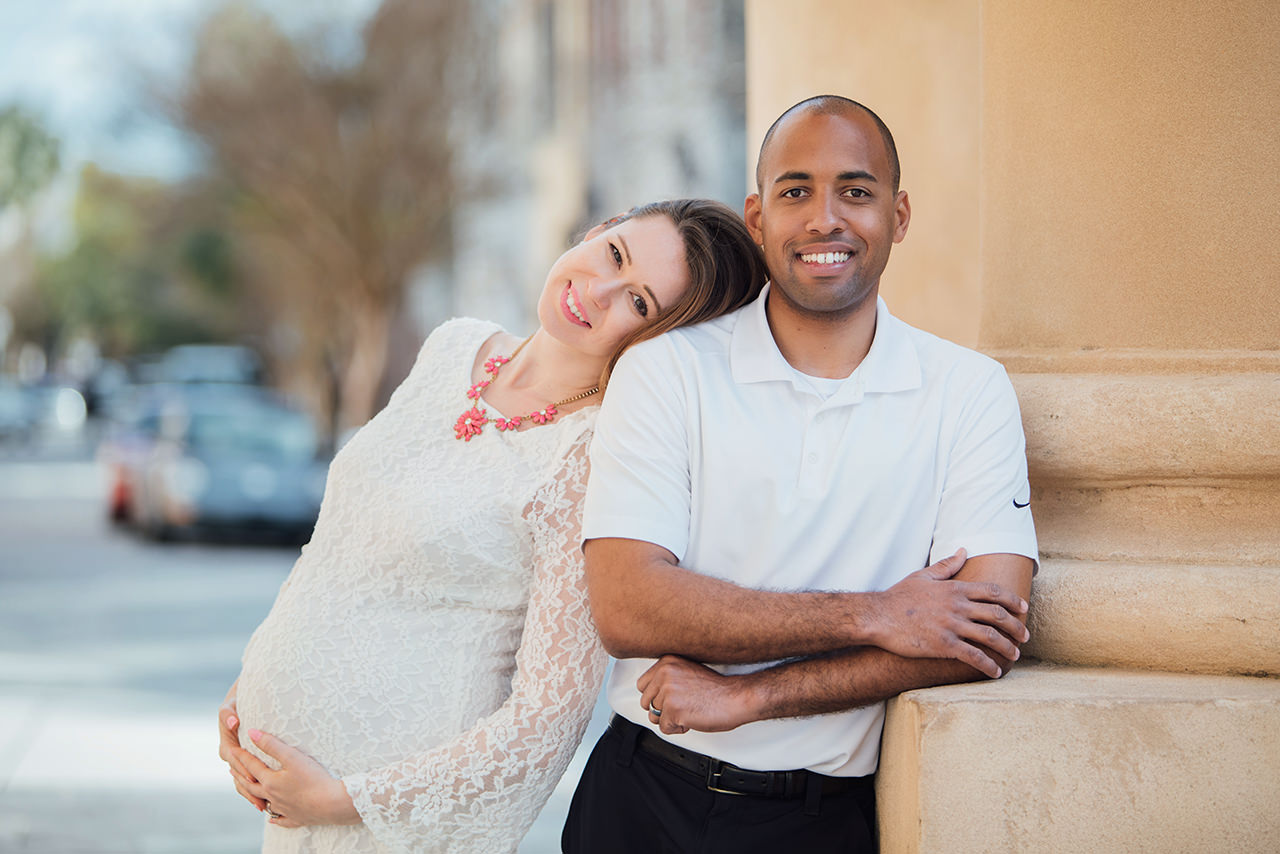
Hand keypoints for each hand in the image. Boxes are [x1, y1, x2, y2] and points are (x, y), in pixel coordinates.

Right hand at [217, 681, 265, 811]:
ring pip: (242, 782)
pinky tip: (265, 801)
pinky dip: (254, 791)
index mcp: (226, 745)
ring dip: (251, 794)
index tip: (254, 778)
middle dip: (250, 788)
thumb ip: (228, 714)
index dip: (244, 770)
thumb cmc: (236, 702)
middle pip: (239, 776)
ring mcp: (237, 762)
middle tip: (262, 800)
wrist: (240, 703)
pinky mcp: (245, 764)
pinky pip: (247, 780)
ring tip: (263, 806)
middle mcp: (230, 756)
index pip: (235, 761)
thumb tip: (234, 721)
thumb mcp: (230, 706)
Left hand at [230, 730, 361, 827]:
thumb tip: (252, 733)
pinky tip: (272, 819)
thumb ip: (272, 745)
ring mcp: (284, 810)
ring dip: (254, 797)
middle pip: (251, 787)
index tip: (233, 749)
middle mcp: (273, 797)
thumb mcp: (292, 757)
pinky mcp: (296, 818)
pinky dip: (275, 818)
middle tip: (232, 770)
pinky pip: (281, 820)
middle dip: (241, 777)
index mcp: (270, 782)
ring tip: (249, 792)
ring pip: (264, 804)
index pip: (252, 766)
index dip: (242, 756)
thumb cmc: (314, 779)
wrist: (332, 804)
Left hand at [637, 655, 751, 734]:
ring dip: (671, 719)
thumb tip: (651, 694)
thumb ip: (667, 677)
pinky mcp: (673, 709)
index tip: (672, 698)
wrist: (736, 697)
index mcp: (666, 662)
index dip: (656, 696)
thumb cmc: (717, 689)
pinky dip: (678, 729)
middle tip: (683, 706)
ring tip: (689, 711)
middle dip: (662, 709)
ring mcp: (667, 691)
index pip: (642, 685)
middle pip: (646, 702)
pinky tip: (692, 719)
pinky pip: (664, 728)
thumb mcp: (687, 671)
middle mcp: (664, 673)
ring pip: (654, 716)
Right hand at [867, 549, 1029, 677]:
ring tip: (1015, 655)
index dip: (1013, 600)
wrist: (877, 616)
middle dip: (1017, 626)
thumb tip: (964, 550)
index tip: (1024, 608)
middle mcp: (957, 606)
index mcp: (955, 589)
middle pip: (998, 615)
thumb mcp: (923, 576)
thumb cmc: (899, 596)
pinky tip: (995, 672)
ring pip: (990, 636)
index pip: (993, 592)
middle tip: (1026, 635)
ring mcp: (951, 626)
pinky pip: (973, 656)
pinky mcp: (943, 645)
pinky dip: (988, 665)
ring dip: (1007, 647)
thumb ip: (947, 565)